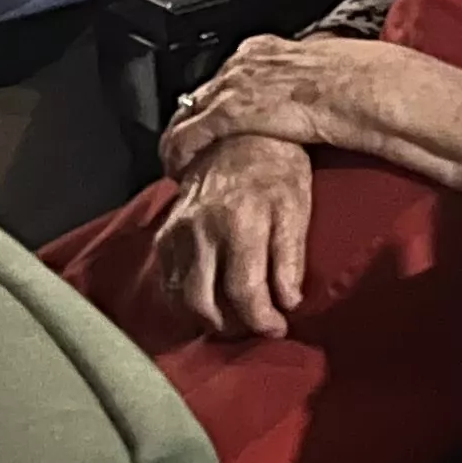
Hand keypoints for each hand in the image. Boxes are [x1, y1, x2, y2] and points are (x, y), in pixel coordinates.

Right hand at [154, 133, 315, 340]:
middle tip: (253, 328)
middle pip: (204, 302)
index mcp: (238, 223)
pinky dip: (186, 299)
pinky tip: (210, 299)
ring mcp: (177, 232)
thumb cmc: (277, 170)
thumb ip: (291, 258)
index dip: (261, 318)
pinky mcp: (164, 233)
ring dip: (207, 317)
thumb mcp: (297, 208)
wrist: (238, 134)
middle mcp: (201, 230)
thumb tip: (289, 302)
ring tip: (235, 318)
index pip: (243, 290)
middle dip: (231, 326)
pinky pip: (168, 280)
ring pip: (181, 297)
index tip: (278, 327)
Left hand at [160, 32, 408, 171]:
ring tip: (181, 165)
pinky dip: (178, 155)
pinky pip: (185, 137)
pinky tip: (179, 171)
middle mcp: (242, 61)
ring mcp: (233, 84)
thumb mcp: (321, 72)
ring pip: (185, 114)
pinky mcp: (229, 111)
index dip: (217, 101)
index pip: (226, 74)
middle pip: (200, 93)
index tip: (215, 120)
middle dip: (194, 121)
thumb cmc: (355, 81)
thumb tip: (305, 96)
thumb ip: (301, 81)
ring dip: (181, 141)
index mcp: (265, 48)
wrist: (361, 87)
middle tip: (193, 150)